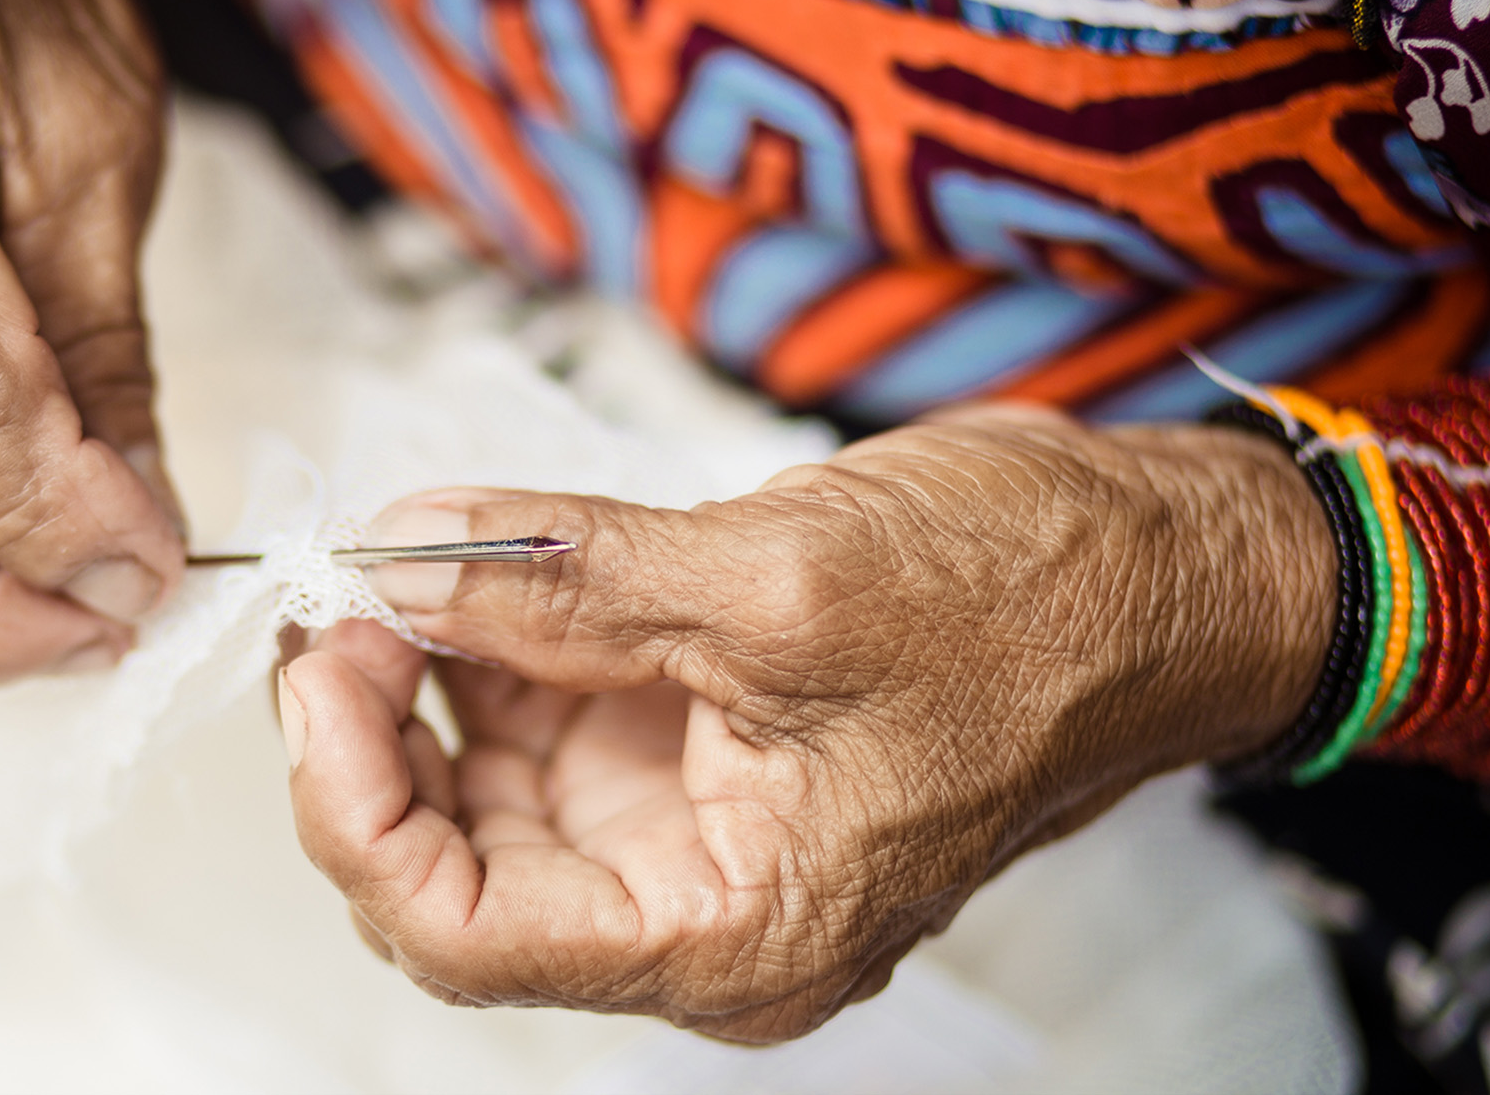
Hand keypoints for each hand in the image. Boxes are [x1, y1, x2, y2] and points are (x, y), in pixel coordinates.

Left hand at [278, 405, 1333, 1040]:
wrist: (1164, 566)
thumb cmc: (1039, 603)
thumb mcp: (781, 581)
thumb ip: (567, 581)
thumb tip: (401, 564)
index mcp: (734, 933)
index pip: (460, 932)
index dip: (354, 803)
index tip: (324, 662)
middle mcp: (701, 908)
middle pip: (454, 866)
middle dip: (375, 733)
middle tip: (347, 594)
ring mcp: (693, 827)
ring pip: (487, 785)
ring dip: (428, 674)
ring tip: (409, 556)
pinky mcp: (698, 745)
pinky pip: (549, 714)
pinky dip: (494, 636)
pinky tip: (480, 557)